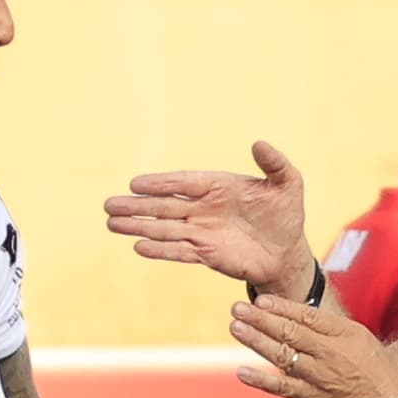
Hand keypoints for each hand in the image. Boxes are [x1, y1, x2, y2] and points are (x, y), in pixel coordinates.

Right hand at [103, 141, 316, 299]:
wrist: (287, 252)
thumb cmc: (286, 214)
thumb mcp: (289, 184)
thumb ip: (275, 164)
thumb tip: (259, 143)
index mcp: (218, 186)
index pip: (183, 183)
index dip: (160, 183)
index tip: (135, 184)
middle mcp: (204, 208)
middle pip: (165, 206)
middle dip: (137, 206)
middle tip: (108, 204)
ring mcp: (203, 232)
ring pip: (165, 229)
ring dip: (139, 227)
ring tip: (111, 223)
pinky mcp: (207, 254)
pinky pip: (180, 251)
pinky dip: (161, 250)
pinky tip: (138, 246)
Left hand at [231, 291, 397, 397]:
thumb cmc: (385, 380)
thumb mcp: (365, 346)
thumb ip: (338, 335)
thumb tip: (310, 327)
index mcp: (345, 333)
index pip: (307, 315)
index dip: (281, 307)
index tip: (261, 300)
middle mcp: (332, 351)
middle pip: (290, 330)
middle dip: (261, 318)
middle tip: (237, 308)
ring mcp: (322, 374)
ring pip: (283, 353)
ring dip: (256, 340)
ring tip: (236, 328)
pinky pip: (284, 386)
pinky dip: (262, 380)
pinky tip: (243, 371)